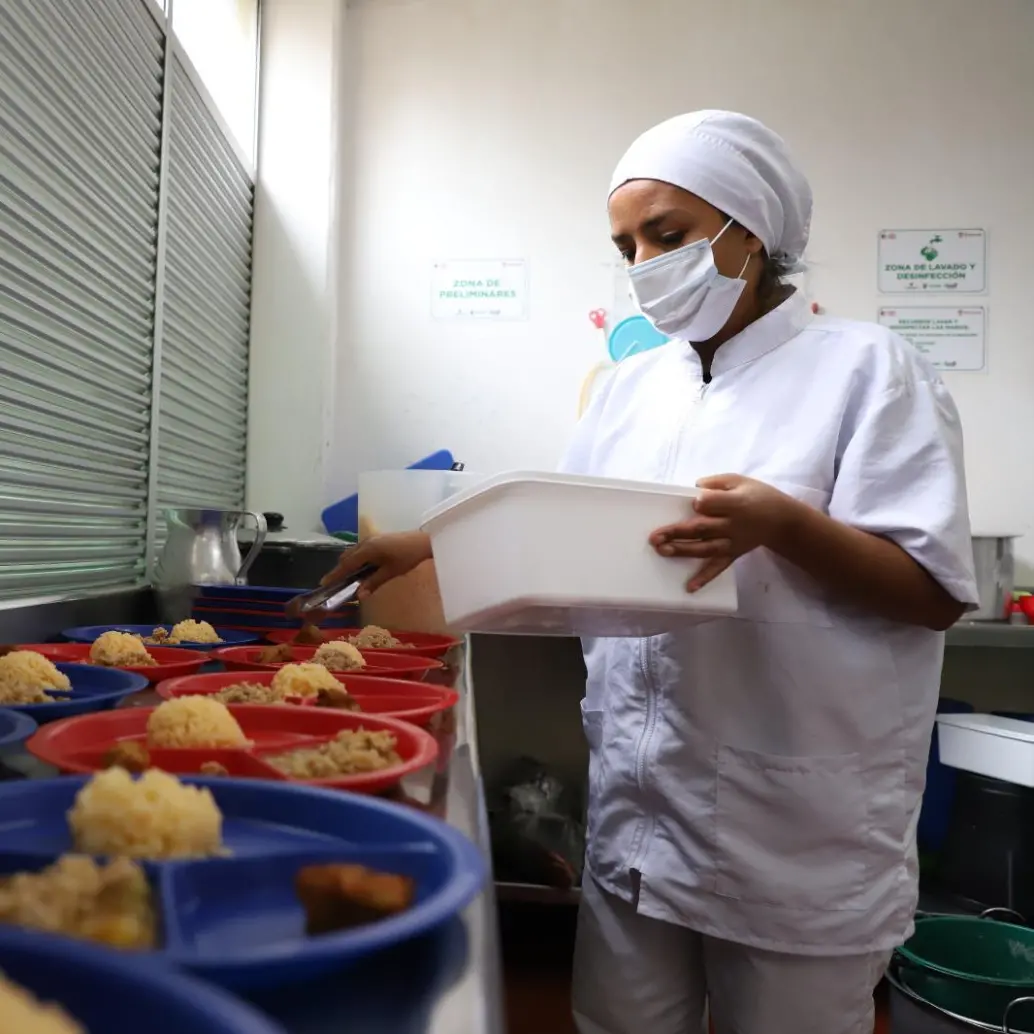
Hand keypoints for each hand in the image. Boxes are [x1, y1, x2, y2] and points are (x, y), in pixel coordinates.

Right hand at [320, 531, 432, 600]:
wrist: (423, 541)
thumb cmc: (408, 557)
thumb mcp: (391, 572)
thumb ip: (373, 583)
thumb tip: (358, 596)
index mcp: (367, 550)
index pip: (347, 564)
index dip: (335, 574)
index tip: (324, 583)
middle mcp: (366, 542)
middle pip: (347, 557)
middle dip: (340, 570)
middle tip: (334, 584)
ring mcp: (372, 539)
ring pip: (353, 552)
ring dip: (348, 564)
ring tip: (346, 578)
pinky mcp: (377, 539)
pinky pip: (360, 550)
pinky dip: (356, 559)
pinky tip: (361, 568)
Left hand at [649, 474, 801, 591]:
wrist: (782, 520)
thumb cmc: (758, 496)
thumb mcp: (740, 481)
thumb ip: (716, 483)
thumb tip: (694, 488)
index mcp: (735, 504)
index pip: (712, 504)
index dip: (702, 503)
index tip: (694, 502)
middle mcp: (732, 525)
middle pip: (701, 529)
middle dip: (676, 532)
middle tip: (654, 537)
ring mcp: (732, 542)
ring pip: (704, 548)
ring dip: (682, 551)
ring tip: (662, 551)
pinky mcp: (733, 554)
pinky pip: (718, 567)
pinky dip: (704, 578)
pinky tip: (690, 587)